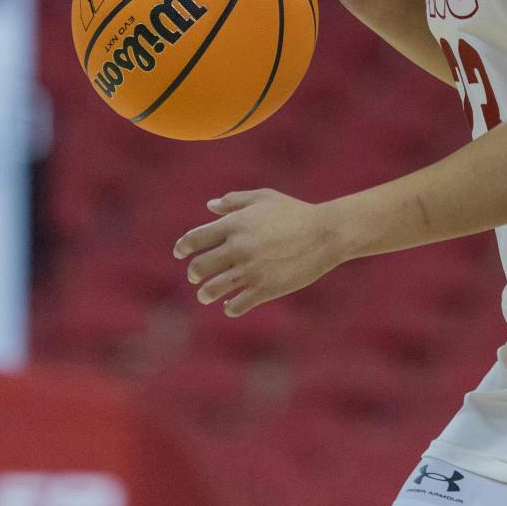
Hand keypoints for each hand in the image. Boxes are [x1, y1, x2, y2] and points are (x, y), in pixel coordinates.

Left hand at [172, 188, 345, 315]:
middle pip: (200, 266)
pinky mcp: (265, 289)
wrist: (325, 234)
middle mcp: (238, 248)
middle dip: (193, 273)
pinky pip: (237, 305)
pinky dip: (230, 307)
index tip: (180, 253)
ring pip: (214, 289)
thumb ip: (235, 200)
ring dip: (205, 294)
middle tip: (194, 276)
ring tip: (205, 295)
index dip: (182, 247)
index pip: (195, 239)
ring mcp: (251, 270)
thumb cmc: (295, 212)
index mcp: (235, 224)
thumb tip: (210, 206)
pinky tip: (230, 306)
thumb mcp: (264, 198)